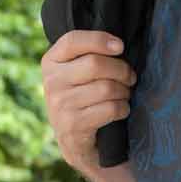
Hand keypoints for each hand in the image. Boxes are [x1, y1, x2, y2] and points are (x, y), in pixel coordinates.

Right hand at [41, 28, 135, 169]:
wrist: (73, 141)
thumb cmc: (81, 97)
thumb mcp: (75, 73)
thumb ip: (87, 55)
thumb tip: (118, 45)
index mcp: (50, 62)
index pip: (72, 41)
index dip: (99, 40)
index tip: (120, 47)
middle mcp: (51, 82)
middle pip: (95, 64)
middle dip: (121, 70)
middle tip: (130, 77)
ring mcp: (59, 104)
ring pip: (106, 88)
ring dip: (123, 91)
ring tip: (124, 94)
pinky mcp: (72, 124)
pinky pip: (109, 109)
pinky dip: (122, 108)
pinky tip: (121, 109)